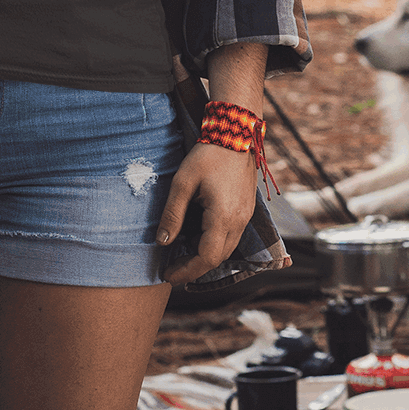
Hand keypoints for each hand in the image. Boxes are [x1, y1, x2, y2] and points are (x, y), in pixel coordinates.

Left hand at [155, 141, 259, 285]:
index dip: (187, 271)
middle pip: (217, 258)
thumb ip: (173, 214)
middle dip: (194, 268)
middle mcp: (239, 221)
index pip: (206, 258)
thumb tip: (162, 241)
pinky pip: (231, 236)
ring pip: (226, 249)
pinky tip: (196, 237)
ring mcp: (245, 216)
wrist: (236, 135)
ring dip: (204, 256)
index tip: (168, 275)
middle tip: (171, 269)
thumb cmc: (207, 156)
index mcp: (223, 217)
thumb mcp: (183, 183)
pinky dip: (213, 243)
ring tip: (180, 254)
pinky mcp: (246, 210)